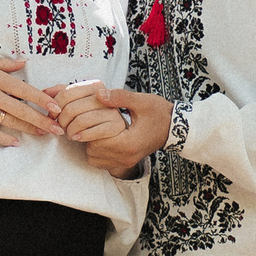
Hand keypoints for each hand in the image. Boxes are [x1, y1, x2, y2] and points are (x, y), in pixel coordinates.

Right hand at [0, 52, 60, 146]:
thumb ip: (7, 64)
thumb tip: (25, 62)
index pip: (23, 90)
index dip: (41, 99)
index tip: (56, 107)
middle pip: (20, 109)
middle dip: (41, 119)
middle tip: (57, 127)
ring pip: (9, 121)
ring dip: (28, 128)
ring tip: (43, 132)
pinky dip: (4, 138)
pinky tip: (17, 142)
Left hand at [57, 84, 172, 172]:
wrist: (174, 128)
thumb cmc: (159, 113)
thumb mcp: (141, 101)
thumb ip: (119, 97)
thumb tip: (98, 93)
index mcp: (130, 142)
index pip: (97, 141)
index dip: (87, 129)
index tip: (82, 118)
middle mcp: (127, 156)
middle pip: (93, 150)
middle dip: (87, 136)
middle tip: (84, 121)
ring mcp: (126, 161)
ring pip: (95, 158)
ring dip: (90, 144)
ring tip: (93, 128)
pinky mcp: (126, 162)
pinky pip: (101, 162)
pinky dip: (97, 151)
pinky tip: (100, 137)